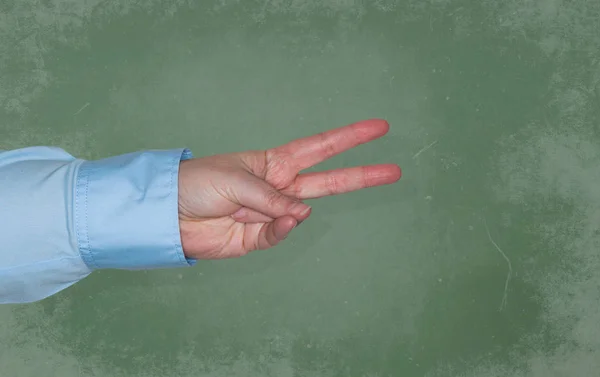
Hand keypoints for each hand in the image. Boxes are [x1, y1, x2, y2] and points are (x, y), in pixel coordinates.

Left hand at [177, 119, 400, 258]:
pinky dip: (282, 229)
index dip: (349, 138)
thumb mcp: (235, 180)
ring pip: (302, 213)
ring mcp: (271, 213)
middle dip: (361, 176)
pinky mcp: (259, 238)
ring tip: (281, 210)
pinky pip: (280, 234)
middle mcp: (278, 187)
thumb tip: (303, 213)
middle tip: (394, 170)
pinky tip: (279, 222)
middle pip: (328, 181)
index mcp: (273, 163)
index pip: (320, 148)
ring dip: (294, 212)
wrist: (167, 215)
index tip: (378, 129)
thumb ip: (272, 197)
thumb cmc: (196, 184)